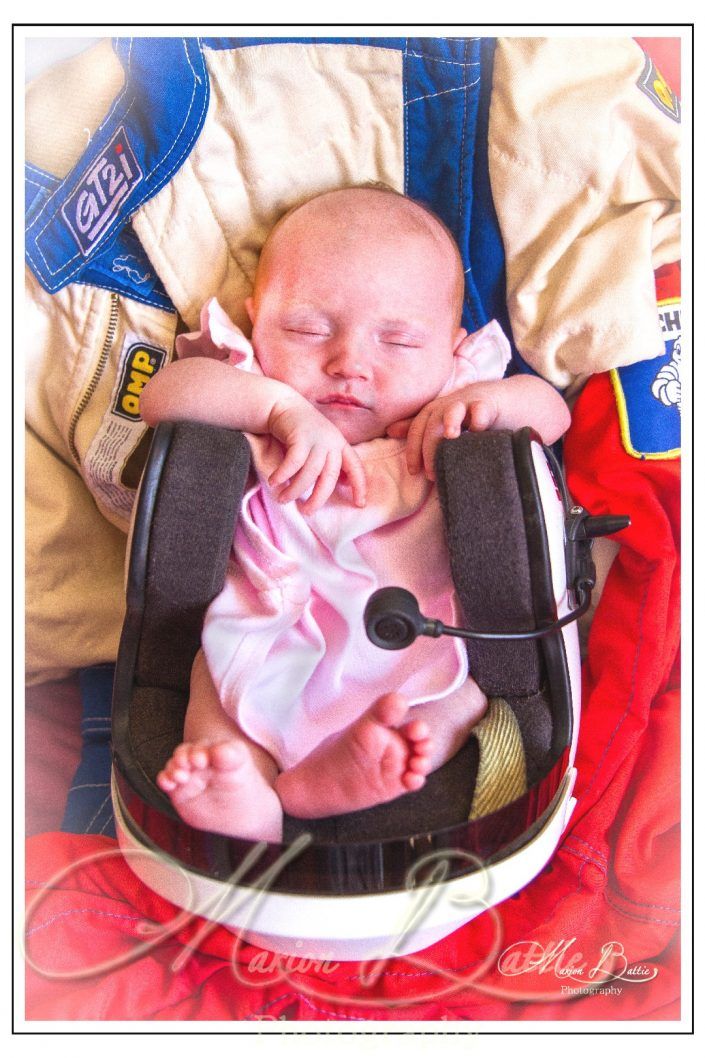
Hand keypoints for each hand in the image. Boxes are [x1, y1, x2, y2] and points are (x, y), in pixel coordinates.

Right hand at [266, 397, 366, 511]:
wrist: (284, 405)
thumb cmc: (303, 431)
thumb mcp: (323, 446)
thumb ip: (331, 463)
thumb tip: (342, 484)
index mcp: (341, 445)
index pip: (356, 468)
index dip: (359, 486)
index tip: (360, 504)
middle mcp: (332, 442)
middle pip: (329, 477)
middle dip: (318, 498)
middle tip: (307, 511)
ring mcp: (316, 439)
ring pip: (309, 473)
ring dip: (295, 489)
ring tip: (283, 499)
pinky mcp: (299, 437)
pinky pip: (293, 463)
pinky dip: (283, 475)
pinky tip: (274, 482)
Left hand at [387, 388, 498, 479]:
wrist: (507, 400)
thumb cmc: (472, 415)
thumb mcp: (445, 423)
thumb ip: (422, 428)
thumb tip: (391, 430)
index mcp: (437, 412)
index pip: (417, 428)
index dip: (413, 449)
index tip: (414, 472)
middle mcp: (449, 405)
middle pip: (432, 422)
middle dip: (429, 447)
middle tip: (432, 473)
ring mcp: (469, 402)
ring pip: (453, 409)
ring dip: (449, 421)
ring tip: (451, 436)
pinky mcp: (490, 403)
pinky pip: (482, 408)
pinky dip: (479, 417)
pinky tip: (478, 430)